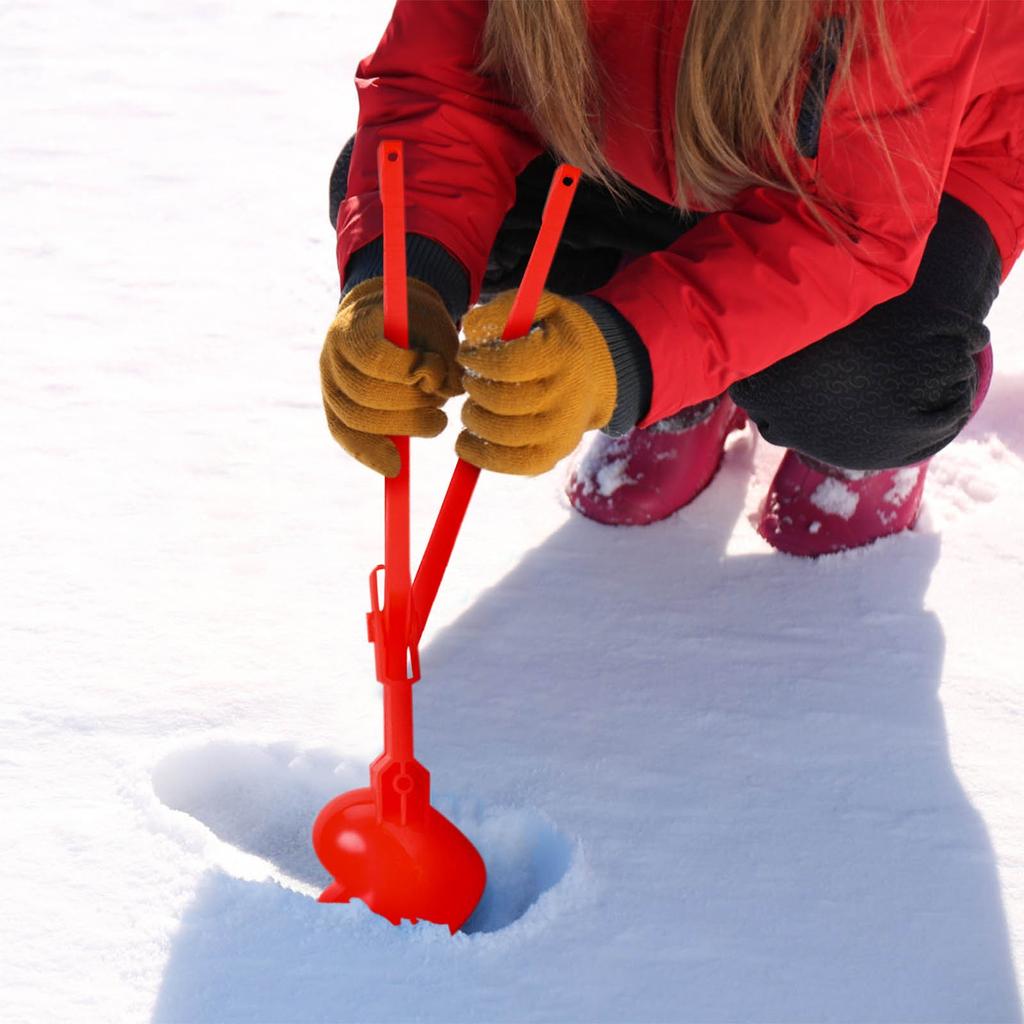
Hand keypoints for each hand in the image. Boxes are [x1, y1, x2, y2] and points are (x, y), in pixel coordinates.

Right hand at [320, 277, 461, 476]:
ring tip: (433, 417)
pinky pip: (345, 436)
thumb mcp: (435, 326)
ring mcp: (328, 382)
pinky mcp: (333, 406)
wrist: (381, 313)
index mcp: (357, 325)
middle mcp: (332, 354)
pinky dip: (370, 454)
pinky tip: (394, 467)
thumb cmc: (415, 320)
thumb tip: (447, 393)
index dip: (408, 372)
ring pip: (357, 420)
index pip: (374, 357)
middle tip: (440, 408)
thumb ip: (444, 358)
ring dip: (403, 426)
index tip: (434, 374)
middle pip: (364, 395)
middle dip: (411, 407)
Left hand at [456, 290, 616, 474]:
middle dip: (474, 389)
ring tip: (473, 405)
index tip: (467, 355)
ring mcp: (562, 431)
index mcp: (562, 356)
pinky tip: (466, 440)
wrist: (600, 372)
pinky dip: (481, 457)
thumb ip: (502, 309)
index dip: (476, 361)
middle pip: (501, 402)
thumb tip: (469, 328)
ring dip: (474, 420)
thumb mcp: (539, 307)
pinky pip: (513, 465)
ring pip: (502, 437)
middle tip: (470, 380)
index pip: (507, 365)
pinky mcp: (554, 455)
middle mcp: (566, 397)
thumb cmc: (556, 336)